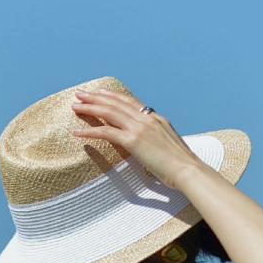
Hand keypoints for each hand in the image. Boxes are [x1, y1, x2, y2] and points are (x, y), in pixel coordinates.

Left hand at [71, 87, 203, 188]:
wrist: (188, 170)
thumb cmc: (180, 165)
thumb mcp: (168, 145)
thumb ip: (157, 139)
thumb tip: (150, 143)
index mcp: (156, 118)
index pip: (130, 102)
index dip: (113, 96)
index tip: (100, 92)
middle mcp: (147, 119)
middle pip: (117, 103)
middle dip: (96, 96)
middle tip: (80, 93)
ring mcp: (140, 128)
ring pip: (109, 112)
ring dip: (90, 107)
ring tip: (75, 106)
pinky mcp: (133, 141)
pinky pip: (107, 132)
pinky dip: (90, 131)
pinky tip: (77, 132)